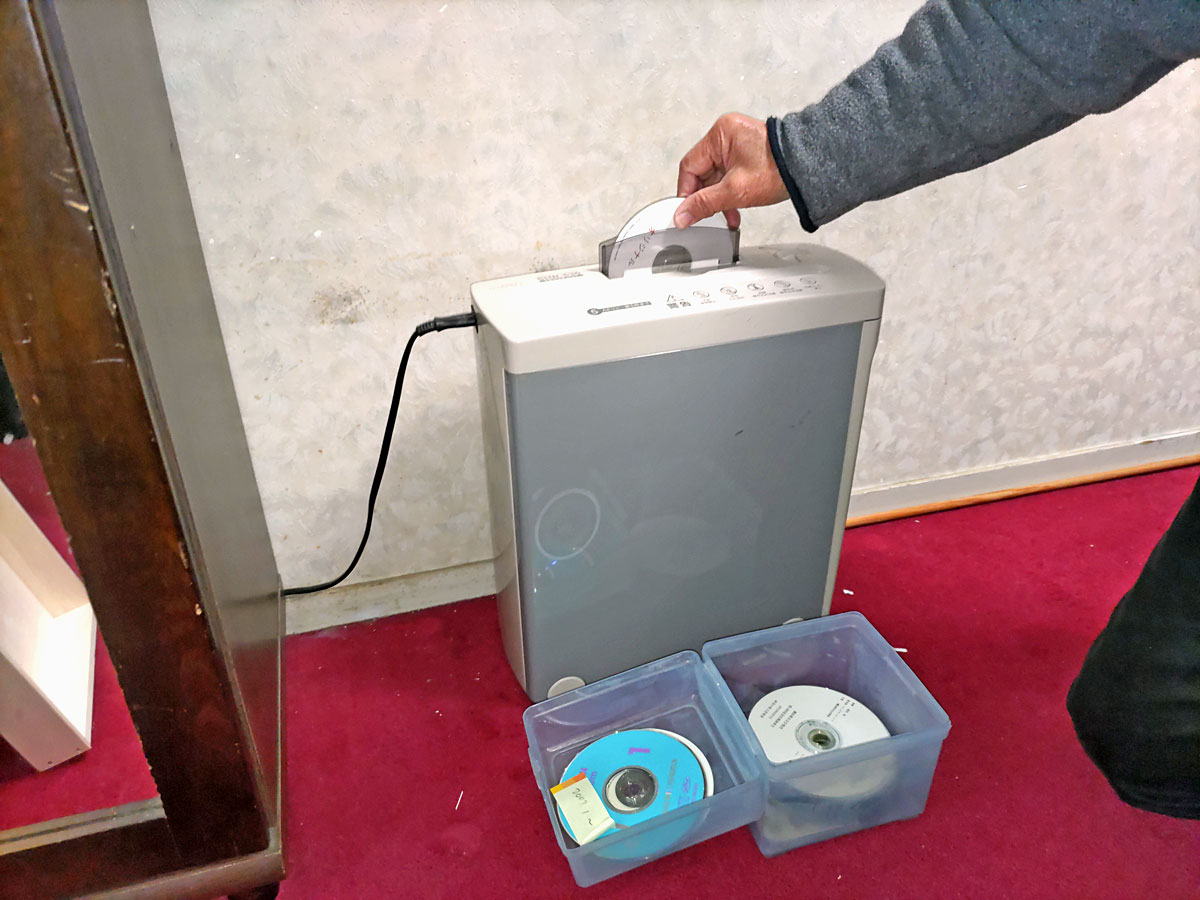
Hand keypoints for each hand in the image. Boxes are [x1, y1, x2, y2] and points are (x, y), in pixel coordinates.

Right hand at [675, 113, 788, 229]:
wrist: (809, 169)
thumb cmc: (779, 169)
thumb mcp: (735, 191)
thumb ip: (704, 204)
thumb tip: (682, 215)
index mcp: (720, 134)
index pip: (689, 166)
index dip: (686, 192)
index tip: (686, 212)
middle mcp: (726, 135)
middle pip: (702, 173)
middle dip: (706, 198)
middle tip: (708, 216)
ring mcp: (737, 144)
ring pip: (716, 178)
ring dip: (719, 199)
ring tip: (728, 215)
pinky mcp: (746, 155)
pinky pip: (728, 176)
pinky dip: (729, 193)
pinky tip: (734, 208)